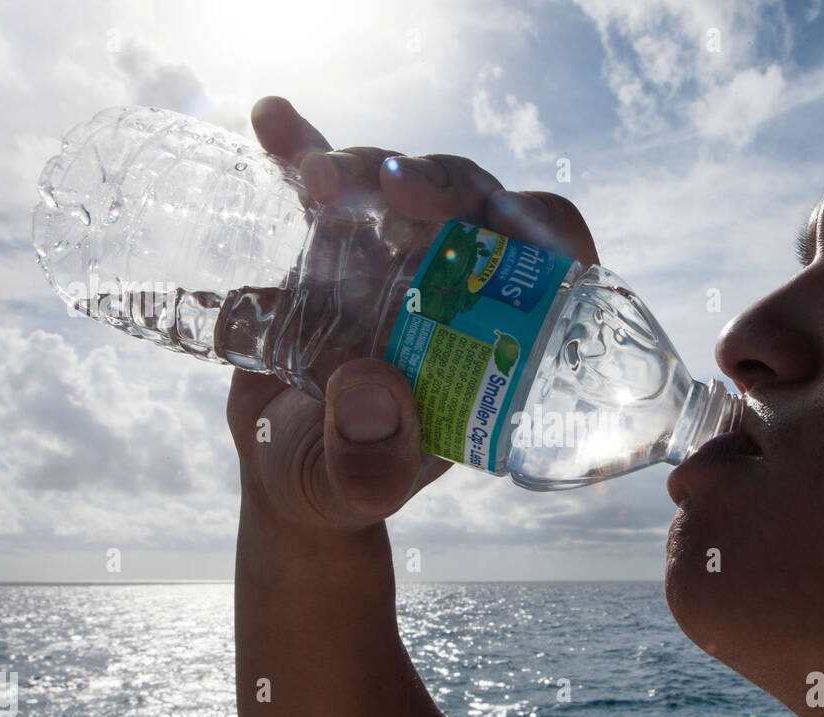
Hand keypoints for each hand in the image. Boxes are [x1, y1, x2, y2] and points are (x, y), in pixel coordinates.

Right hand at [227, 96, 600, 532]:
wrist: (280, 468)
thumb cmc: (341, 483)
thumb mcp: (359, 490)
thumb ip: (370, 461)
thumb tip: (371, 389)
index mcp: (497, 339)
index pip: (551, 260)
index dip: (541, 227)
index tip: (500, 218)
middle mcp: (458, 287)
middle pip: (477, 205)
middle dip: (443, 182)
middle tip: (396, 186)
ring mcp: (396, 257)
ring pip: (402, 184)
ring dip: (367, 165)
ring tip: (318, 178)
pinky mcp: (334, 243)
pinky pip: (324, 185)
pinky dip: (300, 147)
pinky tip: (271, 119)